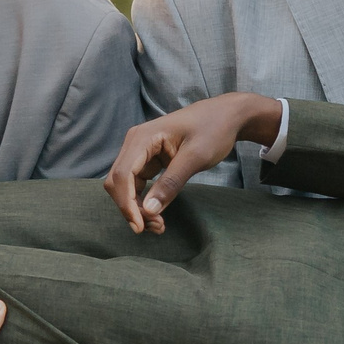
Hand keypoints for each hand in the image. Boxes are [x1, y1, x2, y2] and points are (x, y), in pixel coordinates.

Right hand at [103, 93, 285, 233]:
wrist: (226, 116)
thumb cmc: (213, 129)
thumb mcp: (195, 157)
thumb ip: (171, 183)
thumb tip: (149, 210)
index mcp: (142, 138)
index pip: (122, 175)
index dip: (126, 204)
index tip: (140, 226)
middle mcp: (135, 143)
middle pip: (118, 182)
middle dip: (131, 208)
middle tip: (156, 227)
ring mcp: (140, 152)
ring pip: (125, 186)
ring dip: (136, 207)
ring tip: (159, 225)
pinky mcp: (148, 160)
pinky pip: (137, 185)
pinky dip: (143, 201)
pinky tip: (157, 214)